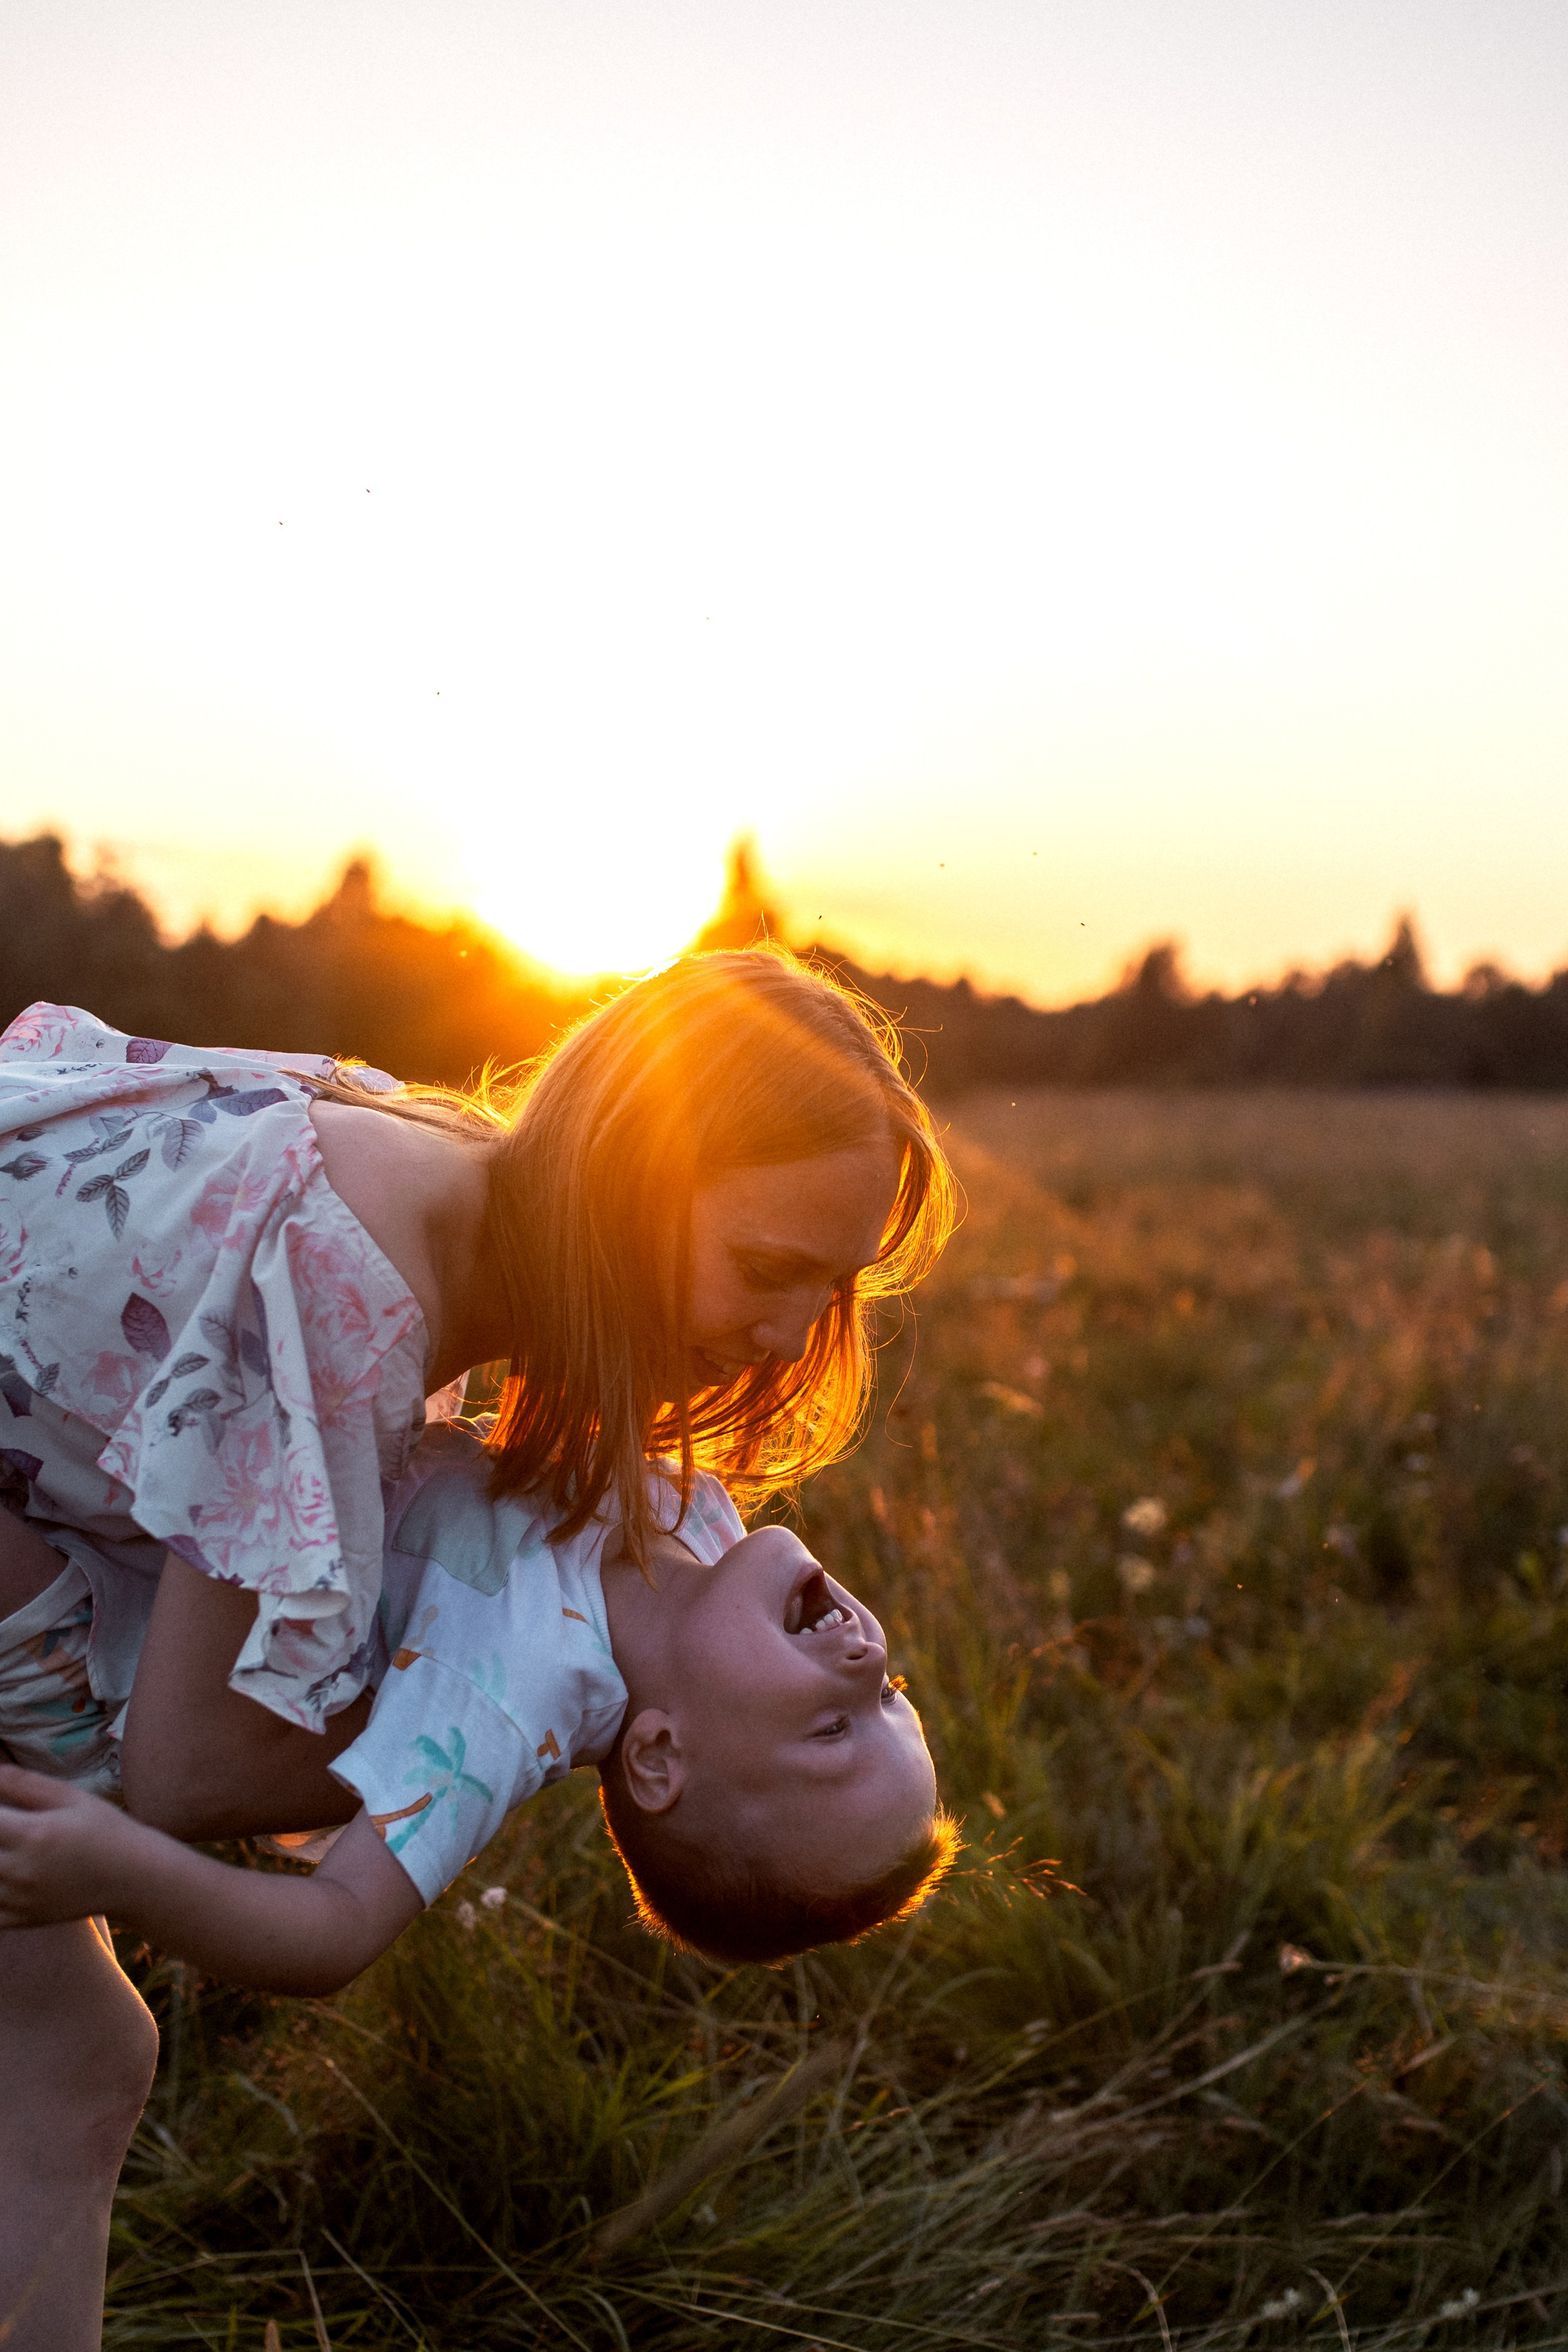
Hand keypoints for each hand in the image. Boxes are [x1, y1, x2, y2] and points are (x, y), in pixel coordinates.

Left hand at [0, 1764, 135, 1927]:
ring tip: (7, 1849)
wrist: (133, 1877)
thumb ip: (24, 1783)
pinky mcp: (22, 1919)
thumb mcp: (71, 1797)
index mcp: (33, 1834)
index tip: (1, 1812)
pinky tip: (5, 1877)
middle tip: (6, 1829)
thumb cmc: (104, 1830)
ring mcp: (19, 1899)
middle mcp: (21, 1870)